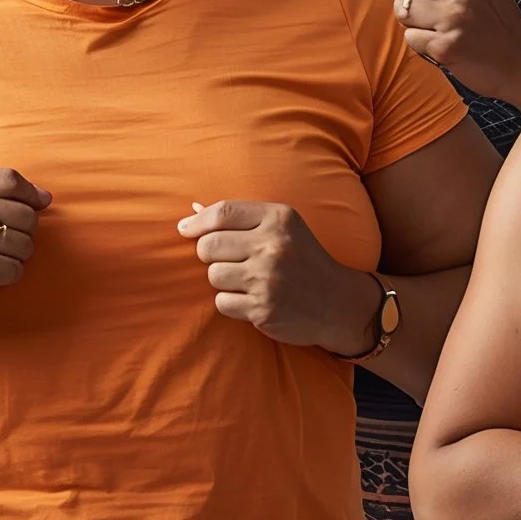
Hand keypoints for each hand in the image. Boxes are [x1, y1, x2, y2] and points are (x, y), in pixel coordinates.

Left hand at [177, 197, 381, 353]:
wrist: (336, 301)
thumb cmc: (303, 259)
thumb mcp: (283, 226)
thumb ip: (241, 217)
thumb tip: (192, 211)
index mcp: (279, 217)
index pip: (223, 212)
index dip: (197, 221)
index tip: (184, 229)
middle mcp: (273, 245)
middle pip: (209, 246)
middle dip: (209, 254)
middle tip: (225, 259)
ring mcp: (267, 278)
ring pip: (213, 276)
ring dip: (223, 280)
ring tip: (246, 280)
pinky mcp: (262, 308)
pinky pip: (222, 303)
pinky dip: (231, 303)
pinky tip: (251, 299)